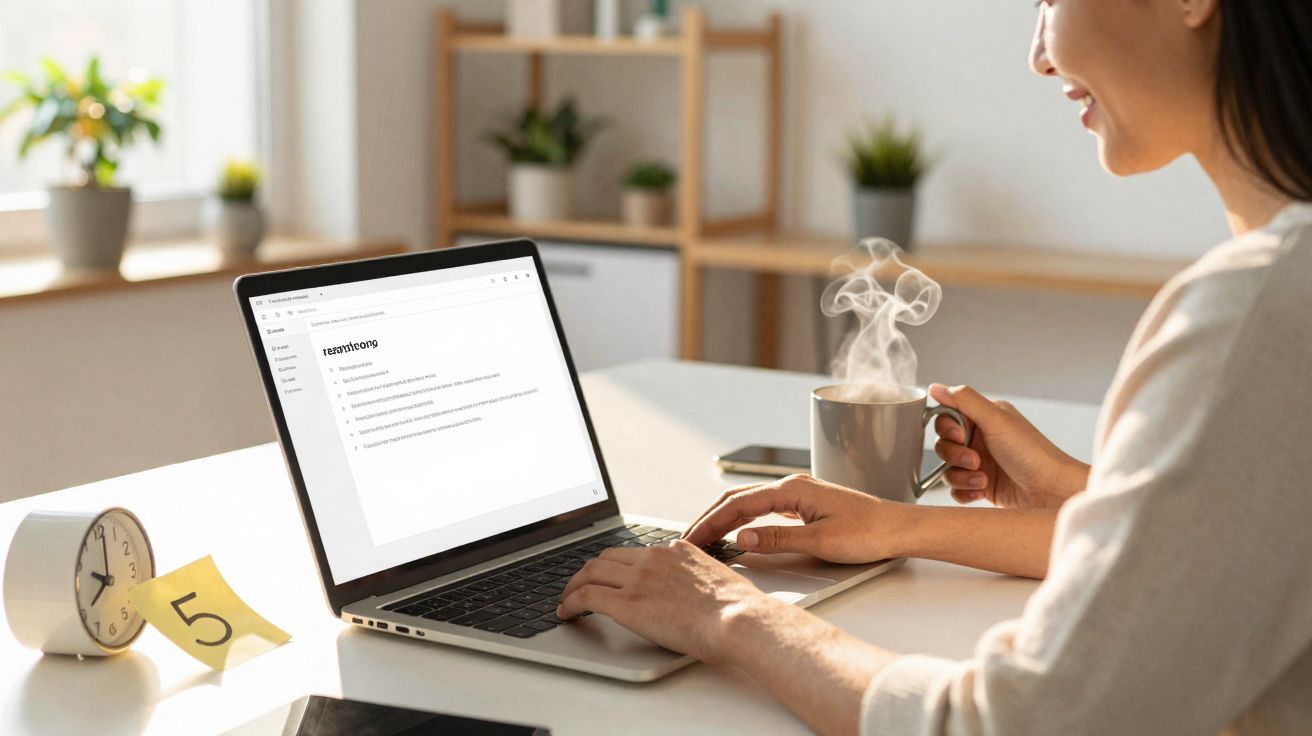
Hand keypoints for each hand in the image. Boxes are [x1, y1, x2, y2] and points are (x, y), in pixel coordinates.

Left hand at [556, 541, 784, 662]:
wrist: (738, 619)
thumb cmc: (738, 609)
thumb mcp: (718, 581)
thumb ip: (699, 580)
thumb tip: (698, 594)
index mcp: (677, 550)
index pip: (635, 552)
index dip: (617, 565)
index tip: (610, 575)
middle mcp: (654, 558)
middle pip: (607, 557)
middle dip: (590, 571)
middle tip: (581, 585)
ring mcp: (638, 578)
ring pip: (591, 572)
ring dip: (574, 585)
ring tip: (567, 599)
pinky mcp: (626, 602)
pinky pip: (586, 596)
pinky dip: (570, 602)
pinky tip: (566, 612)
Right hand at [682, 474, 906, 563]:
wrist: (900, 529)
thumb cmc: (869, 533)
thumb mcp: (820, 542)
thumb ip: (777, 540)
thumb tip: (741, 537)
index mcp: (792, 489)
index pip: (738, 505)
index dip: (711, 523)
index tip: (692, 539)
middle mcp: (792, 487)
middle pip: (739, 500)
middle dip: (711, 519)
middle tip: (688, 540)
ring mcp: (799, 495)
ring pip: (750, 504)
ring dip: (726, 519)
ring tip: (705, 537)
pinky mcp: (806, 506)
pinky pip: (765, 510)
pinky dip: (745, 520)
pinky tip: (738, 532)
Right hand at [929, 384, 1088, 508]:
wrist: (1051, 491)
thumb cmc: (1032, 454)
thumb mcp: (996, 420)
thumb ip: (964, 401)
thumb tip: (935, 387)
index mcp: (984, 418)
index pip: (947, 417)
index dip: (948, 429)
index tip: (961, 436)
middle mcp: (981, 439)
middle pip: (943, 444)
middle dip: (955, 455)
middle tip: (976, 460)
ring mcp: (980, 463)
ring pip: (948, 468)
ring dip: (961, 476)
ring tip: (982, 478)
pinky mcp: (981, 485)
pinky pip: (955, 488)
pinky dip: (964, 491)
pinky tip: (980, 491)